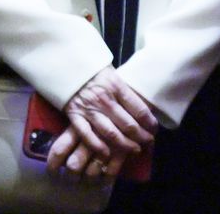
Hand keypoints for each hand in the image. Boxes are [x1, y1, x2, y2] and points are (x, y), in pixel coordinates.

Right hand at [45, 66, 155, 180]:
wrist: (65, 65)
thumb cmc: (92, 69)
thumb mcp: (112, 73)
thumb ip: (124, 90)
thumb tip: (142, 108)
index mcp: (116, 86)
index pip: (139, 109)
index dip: (150, 123)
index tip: (154, 129)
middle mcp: (104, 99)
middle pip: (128, 124)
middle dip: (142, 136)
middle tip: (148, 142)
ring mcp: (89, 109)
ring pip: (111, 133)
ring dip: (126, 145)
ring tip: (135, 149)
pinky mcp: (75, 115)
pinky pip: (87, 135)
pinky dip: (98, 147)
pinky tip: (107, 154)